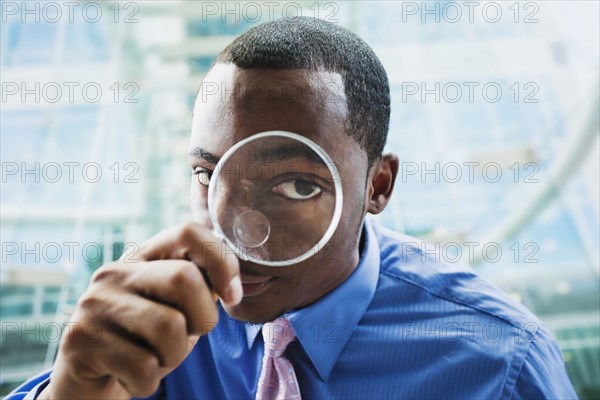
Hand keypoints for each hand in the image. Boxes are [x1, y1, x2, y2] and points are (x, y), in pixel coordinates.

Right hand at [39, 223, 241, 398]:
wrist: (90, 377)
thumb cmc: (145, 339)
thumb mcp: (176, 308)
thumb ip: (201, 288)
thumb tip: (230, 289)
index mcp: (144, 256)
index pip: (189, 232)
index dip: (222, 261)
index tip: (232, 296)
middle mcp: (116, 272)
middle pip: (185, 278)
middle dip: (203, 318)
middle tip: (190, 335)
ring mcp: (95, 303)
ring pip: (170, 327)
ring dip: (176, 356)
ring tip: (158, 358)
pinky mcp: (80, 339)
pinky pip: (144, 367)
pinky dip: (150, 381)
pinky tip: (133, 375)